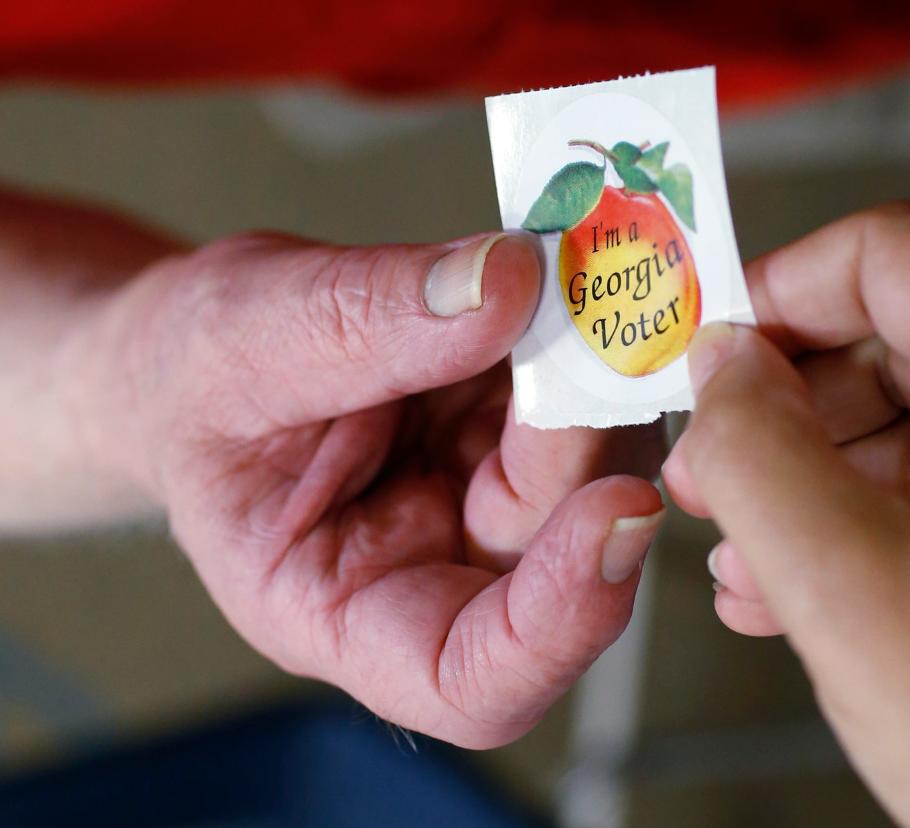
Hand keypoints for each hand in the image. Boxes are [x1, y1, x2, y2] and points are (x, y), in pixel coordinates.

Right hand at [72, 229, 663, 747]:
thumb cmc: (195, 380)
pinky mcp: (520, 441)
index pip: (474, 682)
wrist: (202, 350)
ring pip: (596, 474)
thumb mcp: (244, 339)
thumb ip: (364, 321)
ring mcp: (488, 506)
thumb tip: (507, 286)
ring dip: (596, 383)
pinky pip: (592, 406)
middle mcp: (437, 573)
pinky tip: (557, 287)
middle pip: (560, 558)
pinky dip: (590, 343)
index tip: (617, 510)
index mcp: (342, 610)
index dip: (564, 618)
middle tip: (570, 326)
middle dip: (580, 444)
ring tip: (545, 288)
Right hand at [663, 203, 909, 824]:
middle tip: (720, 479)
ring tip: (766, 559)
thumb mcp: (844, 590)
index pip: (883, 251)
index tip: (714, 355)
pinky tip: (840, 573)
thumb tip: (720, 368)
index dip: (775, 296)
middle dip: (794, 408)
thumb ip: (754, 449)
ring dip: (841, 470)